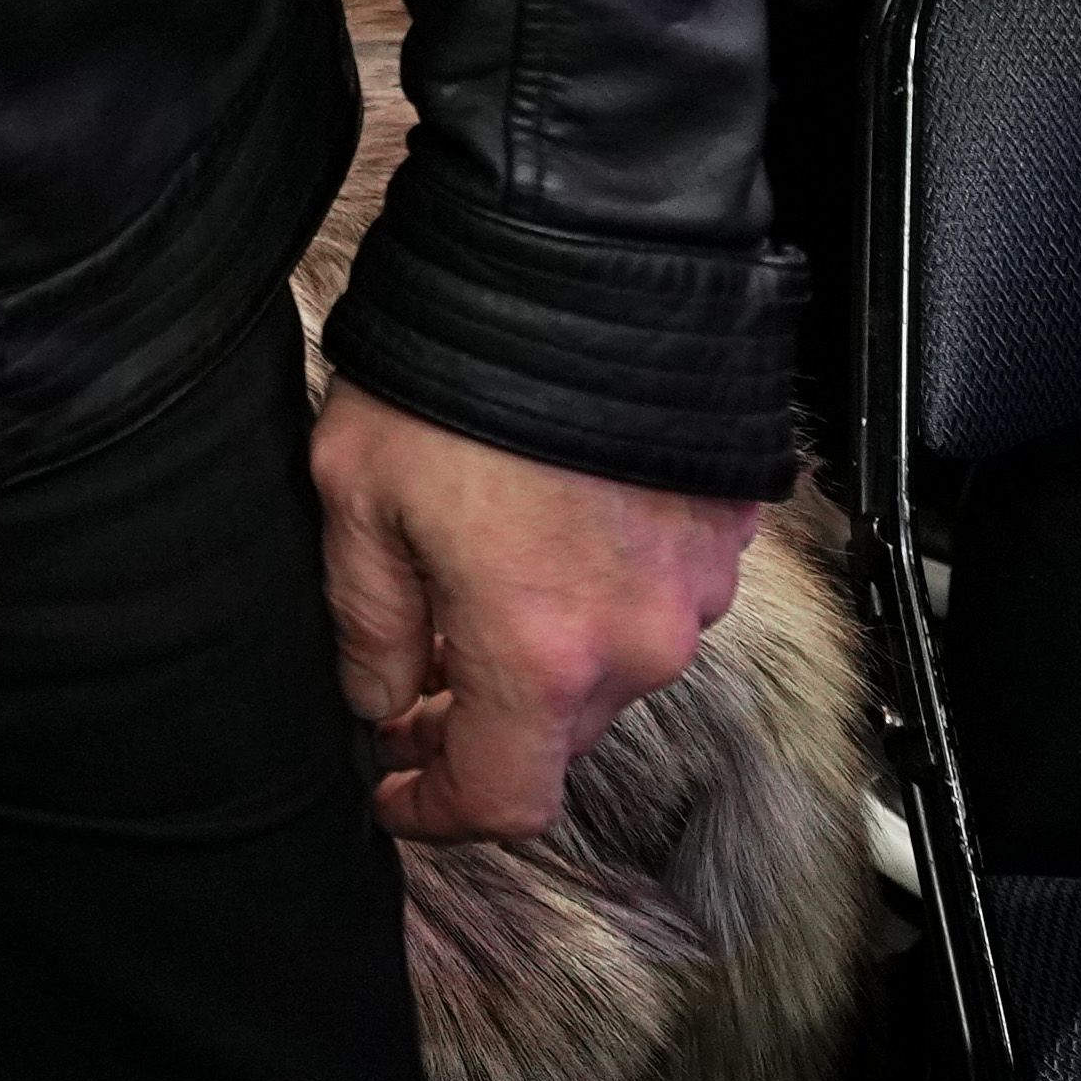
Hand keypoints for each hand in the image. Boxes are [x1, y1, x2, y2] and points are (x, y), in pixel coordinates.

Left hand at [310, 378, 759, 841]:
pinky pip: (652, 601)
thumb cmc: (461, 376)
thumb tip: (379, 701)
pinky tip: (541, 537)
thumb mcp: (358, 499)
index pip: (504, 800)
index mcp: (540, 655)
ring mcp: (694, 592)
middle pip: (556, 737)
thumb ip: (368, 623)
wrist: (585, 269)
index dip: (438, 811)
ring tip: (472, 591)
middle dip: (479, 725)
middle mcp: (636, 644)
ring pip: (609, 670)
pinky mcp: (723, 539)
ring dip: (542, 655)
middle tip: (412, 685)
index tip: (394, 788)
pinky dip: (595, 596)